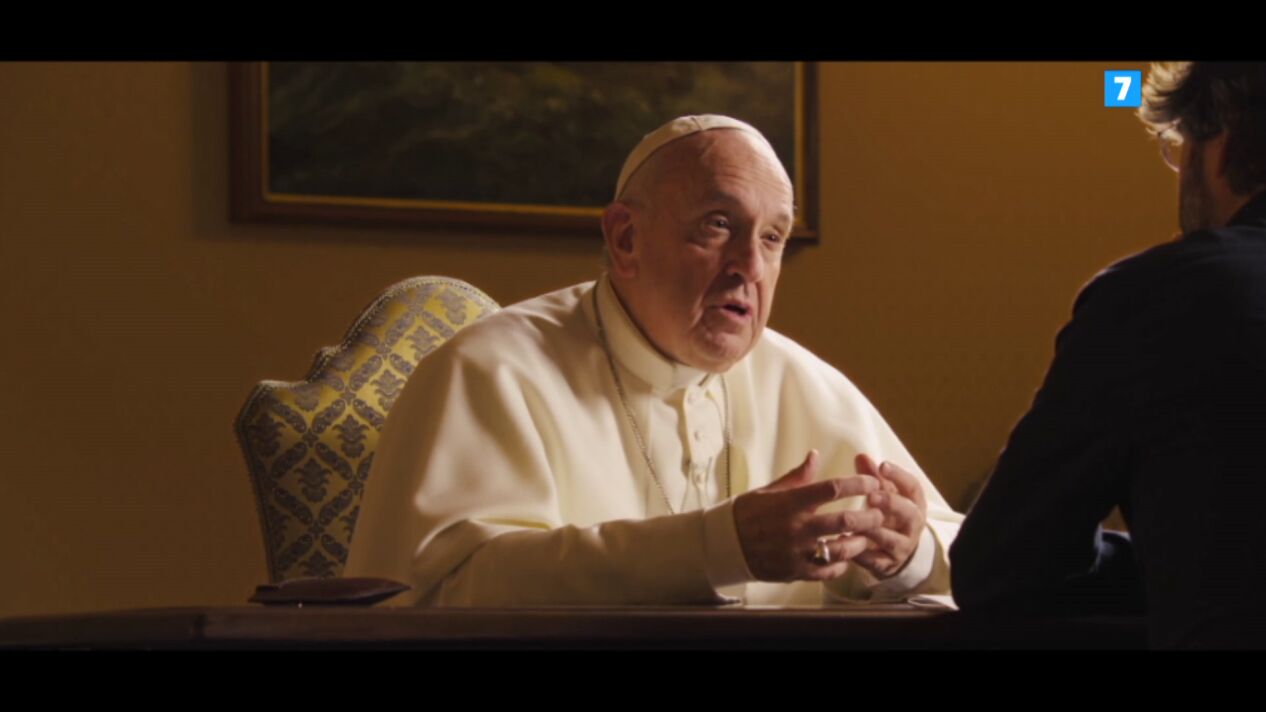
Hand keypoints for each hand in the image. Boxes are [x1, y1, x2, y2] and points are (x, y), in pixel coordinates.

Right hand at [733, 450, 884, 581]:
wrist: (725, 543)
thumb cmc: (748, 512)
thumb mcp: (770, 490)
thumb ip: (797, 476)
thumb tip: (815, 455)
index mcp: (791, 502)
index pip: (832, 489)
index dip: (857, 484)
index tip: (872, 482)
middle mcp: (796, 527)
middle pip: (843, 521)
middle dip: (868, 517)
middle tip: (879, 513)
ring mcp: (796, 551)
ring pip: (839, 549)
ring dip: (858, 543)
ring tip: (865, 538)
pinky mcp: (794, 571)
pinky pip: (825, 571)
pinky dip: (840, 565)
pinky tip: (845, 558)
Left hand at [851, 453, 927, 578]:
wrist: (898, 551)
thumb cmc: (889, 514)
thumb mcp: (886, 494)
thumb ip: (873, 477)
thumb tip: (861, 456)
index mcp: (914, 503)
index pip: (913, 487)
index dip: (899, 476)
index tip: (882, 465)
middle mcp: (913, 525)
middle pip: (909, 514)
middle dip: (891, 504)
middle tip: (871, 496)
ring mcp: (902, 546)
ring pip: (892, 540)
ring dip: (874, 531)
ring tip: (856, 522)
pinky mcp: (888, 564)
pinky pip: (876, 561)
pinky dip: (861, 553)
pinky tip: (845, 543)